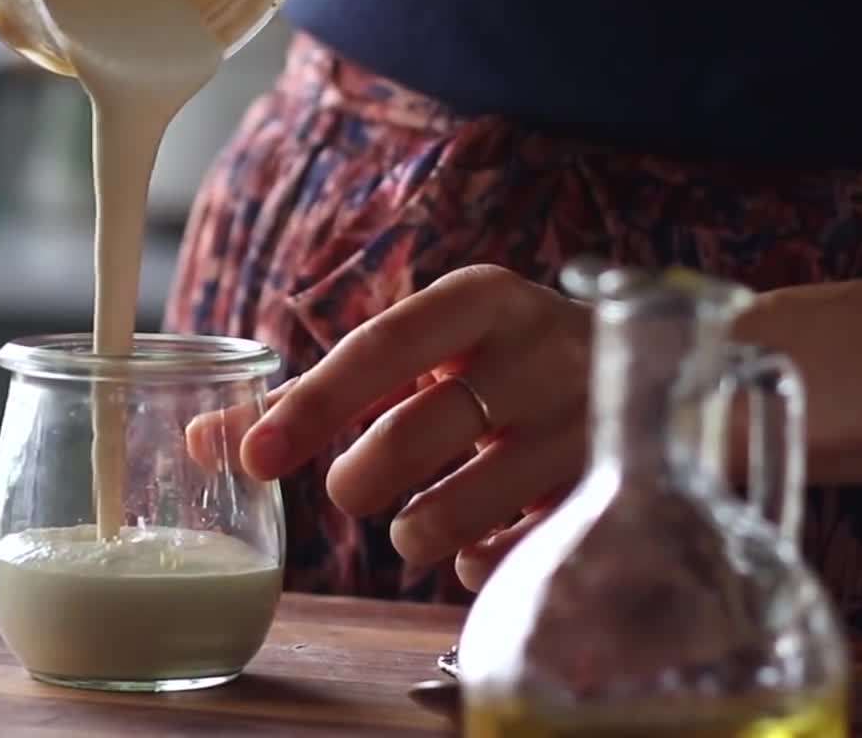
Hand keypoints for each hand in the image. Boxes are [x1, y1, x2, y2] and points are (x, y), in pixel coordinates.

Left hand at [204, 265, 592, 590]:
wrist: (656, 372)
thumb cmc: (499, 366)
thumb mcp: (428, 354)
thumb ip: (321, 394)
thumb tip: (204, 440)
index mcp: (485, 299)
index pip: (382, 344)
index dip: (312, 405)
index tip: (253, 456)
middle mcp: (543, 350)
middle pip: (423, 427)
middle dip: (362, 476)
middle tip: (347, 493)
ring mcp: (587, 424)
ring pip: (467, 504)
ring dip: (417, 529)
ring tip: (413, 524)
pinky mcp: (614, 494)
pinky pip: (518, 553)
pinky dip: (476, 562)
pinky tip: (475, 545)